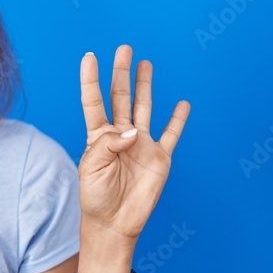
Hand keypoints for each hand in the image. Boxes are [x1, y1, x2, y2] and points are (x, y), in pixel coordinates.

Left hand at [78, 45, 189, 242]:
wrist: (114, 223)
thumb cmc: (95, 197)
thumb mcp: (91, 169)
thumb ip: (108, 145)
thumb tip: (133, 130)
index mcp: (97, 137)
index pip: (94, 101)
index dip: (91, 80)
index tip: (90, 57)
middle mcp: (119, 136)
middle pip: (120, 97)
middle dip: (122, 73)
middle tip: (124, 49)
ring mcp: (141, 144)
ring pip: (144, 108)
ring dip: (145, 86)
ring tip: (145, 64)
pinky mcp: (159, 157)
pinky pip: (171, 134)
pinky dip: (178, 119)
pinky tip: (182, 104)